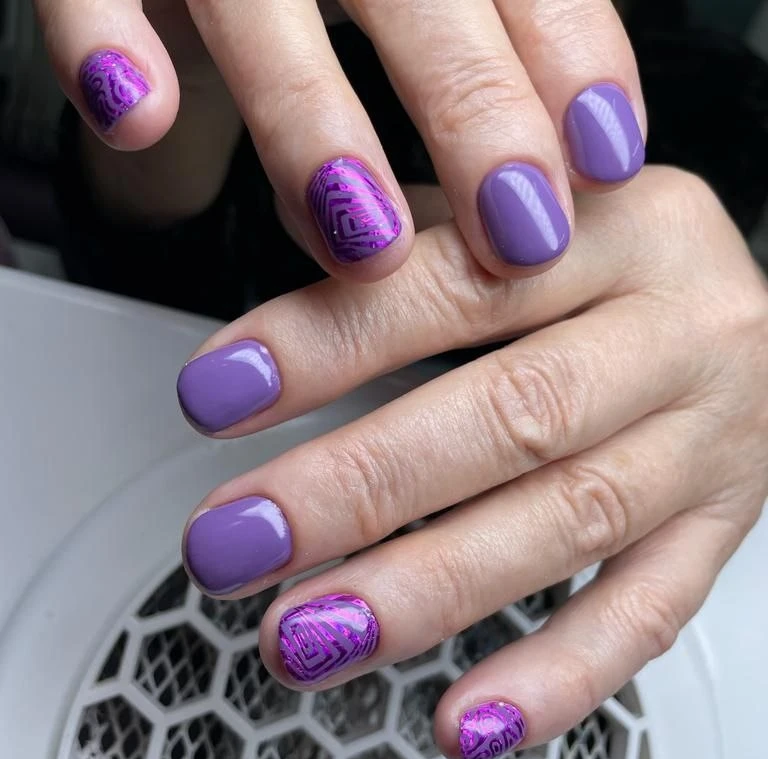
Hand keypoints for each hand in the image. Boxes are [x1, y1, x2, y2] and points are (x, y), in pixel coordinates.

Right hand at [36, 0, 645, 280]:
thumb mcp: (418, 14)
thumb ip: (471, 72)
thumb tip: (521, 196)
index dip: (573, 61)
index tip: (604, 164)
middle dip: (477, 115)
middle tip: (519, 234)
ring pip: (264, 8)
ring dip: (316, 125)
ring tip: (369, 246)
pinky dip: (104, 46)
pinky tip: (135, 120)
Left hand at [175, 167, 767, 758]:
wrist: (740, 311)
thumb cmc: (615, 254)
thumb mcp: (539, 200)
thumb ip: (425, 222)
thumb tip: (306, 230)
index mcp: (624, 229)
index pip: (458, 282)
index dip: (333, 341)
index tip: (219, 393)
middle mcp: (676, 334)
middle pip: (513, 417)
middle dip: (358, 490)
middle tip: (236, 542)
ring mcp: (707, 443)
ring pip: (565, 526)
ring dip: (424, 593)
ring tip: (304, 636)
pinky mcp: (721, 528)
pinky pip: (646, 613)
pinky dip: (554, 677)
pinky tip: (461, 722)